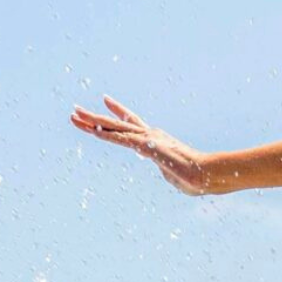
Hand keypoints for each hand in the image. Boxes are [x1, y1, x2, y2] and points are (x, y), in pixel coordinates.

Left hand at [69, 97, 212, 193]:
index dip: (118, 112)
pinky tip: (88, 128)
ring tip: (73, 114)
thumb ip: (168, 173)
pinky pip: (119, 139)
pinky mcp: (145, 146)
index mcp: (156, 141)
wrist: (208, 174)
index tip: (106, 101)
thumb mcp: (177, 177)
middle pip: (118, 123)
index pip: (133, 124)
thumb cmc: (198, 179)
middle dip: (97, 117)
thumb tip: (169, 175)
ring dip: (92, 122)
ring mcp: (147, 139)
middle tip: (78, 109)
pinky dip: (103, 134)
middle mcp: (150, 134)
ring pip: (114, 128)